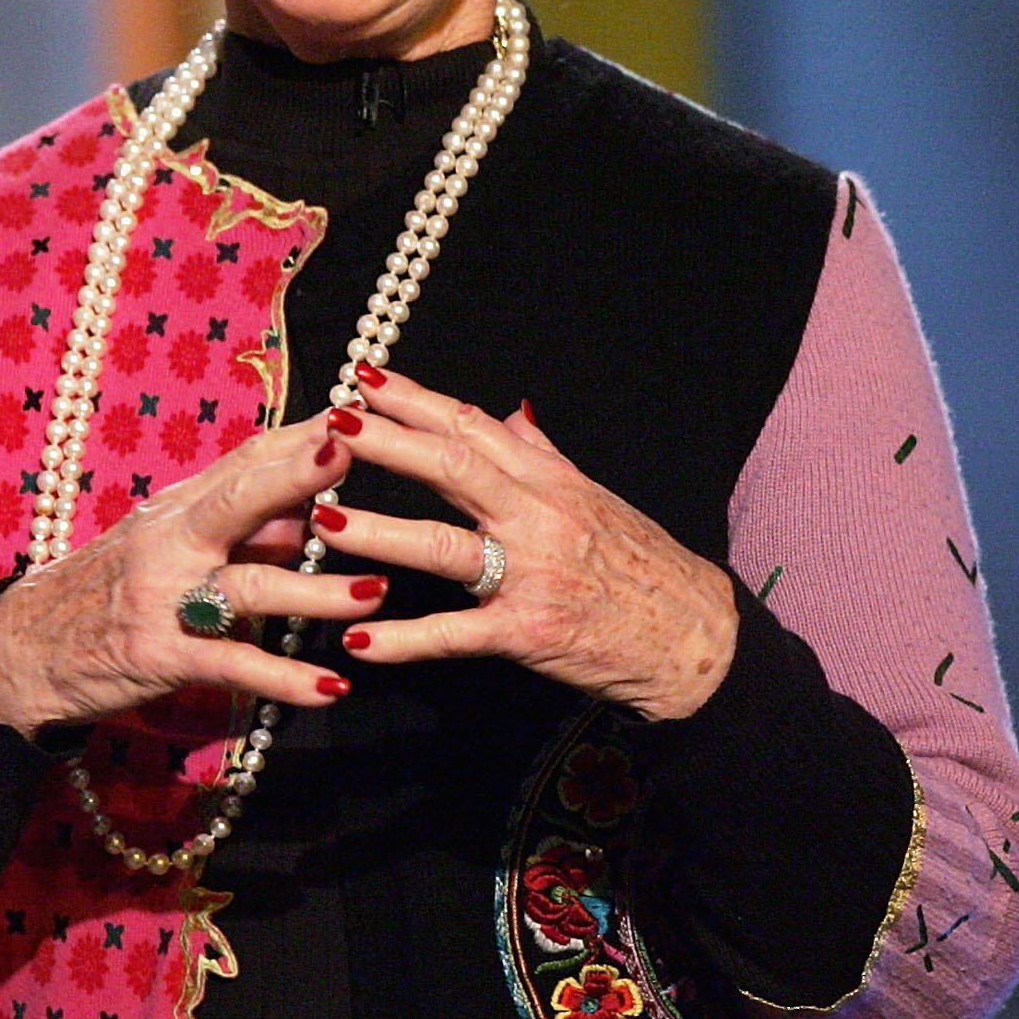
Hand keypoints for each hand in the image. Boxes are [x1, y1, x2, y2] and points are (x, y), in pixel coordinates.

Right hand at [0, 416, 388, 737]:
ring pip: (249, 588)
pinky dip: (283, 679)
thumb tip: (307, 516)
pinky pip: (232, 665)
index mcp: (176, 511)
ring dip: (317, 591)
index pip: (242, 462)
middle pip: (236, 501)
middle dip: (293, 475)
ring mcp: (164, 599)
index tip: (351, 410)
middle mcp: (169, 544)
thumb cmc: (107, 593)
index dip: (295, 437)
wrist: (25, 650)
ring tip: (377, 591)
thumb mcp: (168, 551)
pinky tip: (330, 689)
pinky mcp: (161, 656)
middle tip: (349, 451)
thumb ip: (240, 535)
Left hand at [316, 371, 738, 719]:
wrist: (697, 640)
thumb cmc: (644, 566)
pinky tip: (355, 636)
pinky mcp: (527, 632)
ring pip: (442, 546)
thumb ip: (543, 456)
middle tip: (331, 424)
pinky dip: (402, 638)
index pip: (473, 427)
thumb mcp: (597, 498)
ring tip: (321, 518)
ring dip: (378, 532)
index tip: (365, 378)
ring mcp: (531, 575)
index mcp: (550, 481)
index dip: (416, 401)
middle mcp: (538, 518)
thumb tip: (509, 412)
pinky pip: (453, 634)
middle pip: (452, 468)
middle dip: (386, 443)